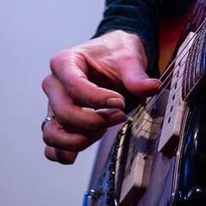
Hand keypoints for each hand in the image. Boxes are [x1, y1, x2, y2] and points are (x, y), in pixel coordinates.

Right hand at [41, 29, 159, 163]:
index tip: (120, 102)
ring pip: (53, 134)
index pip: (74, 85)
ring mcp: (53, 106)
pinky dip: (68, 152)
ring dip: (81, 139)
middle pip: (63, 113)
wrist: (112, 58)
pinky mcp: (57, 124)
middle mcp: (53, 84)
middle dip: (93, 121)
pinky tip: (92, 139)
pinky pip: (52, 148)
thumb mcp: (128, 58)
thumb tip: (152, 87)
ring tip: (104, 129)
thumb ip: (137, 75)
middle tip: (119, 116)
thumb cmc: (115, 54)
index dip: (98, 99)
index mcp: (64, 62)